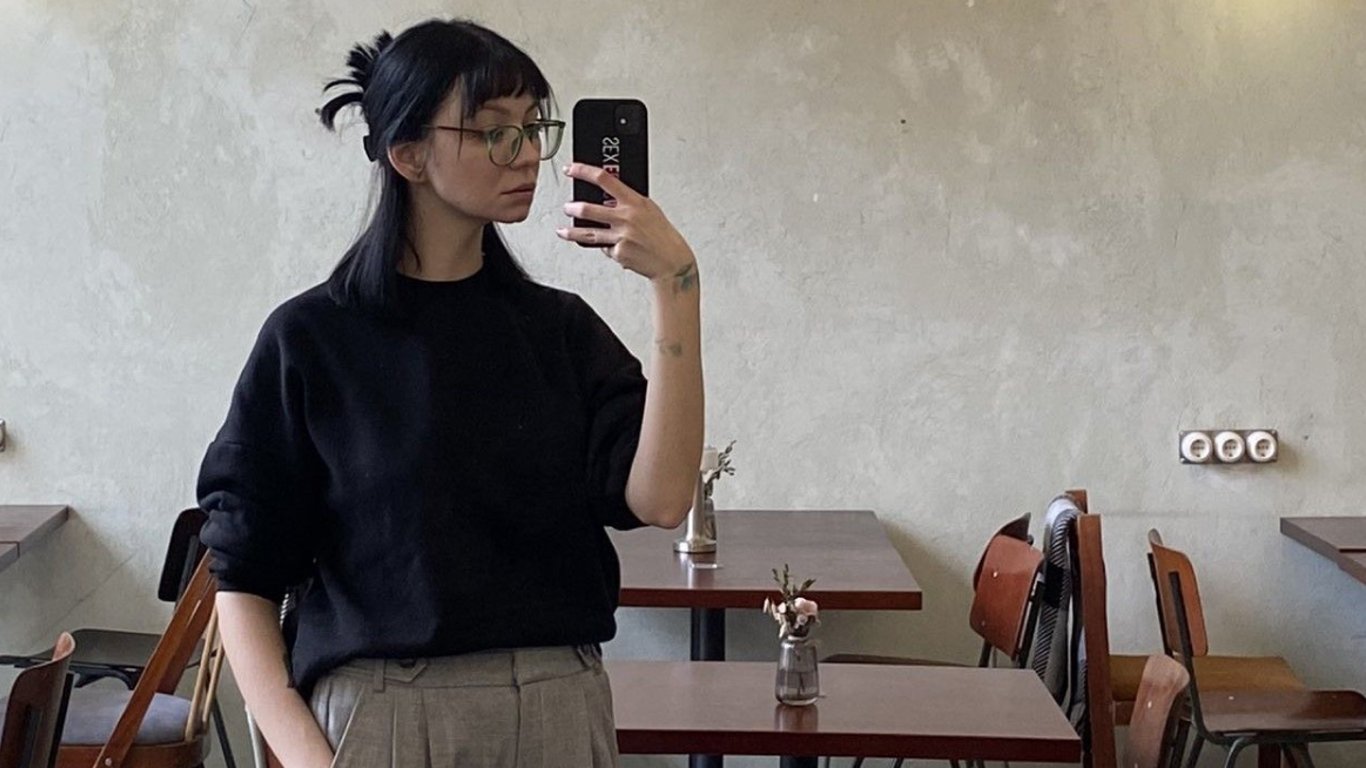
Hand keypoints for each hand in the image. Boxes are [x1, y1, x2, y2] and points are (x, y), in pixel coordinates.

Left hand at [557, 163, 697, 285]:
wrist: (672, 262)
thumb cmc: (662, 234)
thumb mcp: (649, 209)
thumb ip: (629, 202)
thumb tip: (608, 196)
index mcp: (635, 201)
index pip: (604, 179)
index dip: (584, 171)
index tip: (571, 169)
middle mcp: (626, 218)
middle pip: (588, 209)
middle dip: (572, 207)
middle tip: (567, 206)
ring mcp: (621, 237)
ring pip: (587, 233)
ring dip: (571, 231)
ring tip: (562, 231)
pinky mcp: (618, 253)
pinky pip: (604, 248)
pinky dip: (606, 247)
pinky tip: (615, 247)